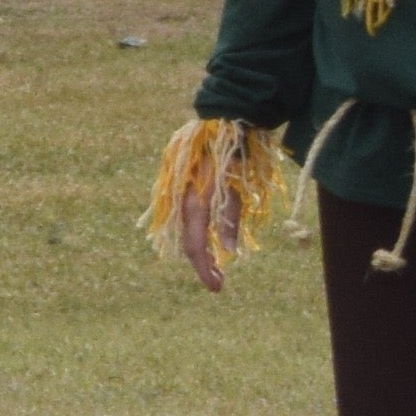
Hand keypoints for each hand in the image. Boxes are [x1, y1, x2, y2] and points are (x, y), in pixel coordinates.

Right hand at [167, 154, 243, 294]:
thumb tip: (232, 253)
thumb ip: (230, 220)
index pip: (196, 246)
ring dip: (201, 252)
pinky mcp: (183, 192)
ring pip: (187, 234)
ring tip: (215, 266)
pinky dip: (197, 237)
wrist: (218, 127)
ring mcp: (180, 198)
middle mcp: (182, 204)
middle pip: (189, 244)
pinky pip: (187, 221)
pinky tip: (208, 242)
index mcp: (194, 205)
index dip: (204, 269)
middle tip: (219, 281)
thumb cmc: (231, 156)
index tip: (216, 288)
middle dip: (203, 265)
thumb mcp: (235, 189)